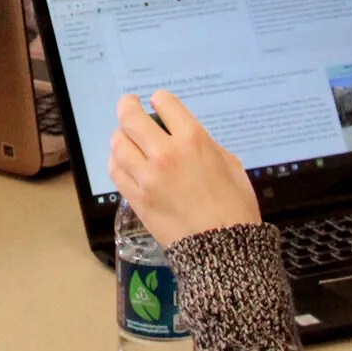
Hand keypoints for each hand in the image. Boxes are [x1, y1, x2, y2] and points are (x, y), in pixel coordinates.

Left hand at [108, 91, 260, 245]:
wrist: (222, 251)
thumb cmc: (235, 208)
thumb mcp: (232, 167)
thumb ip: (208, 147)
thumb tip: (189, 141)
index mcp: (193, 140)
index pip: (164, 103)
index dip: (160, 100)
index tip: (158, 104)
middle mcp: (165, 153)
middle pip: (131, 117)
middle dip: (128, 106)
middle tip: (129, 105)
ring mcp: (147, 177)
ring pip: (118, 143)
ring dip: (121, 135)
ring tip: (126, 137)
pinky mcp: (136, 198)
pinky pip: (115, 171)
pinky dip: (117, 161)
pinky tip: (124, 162)